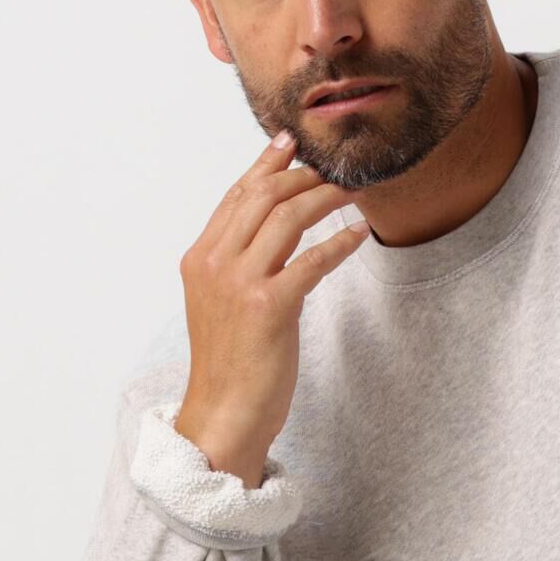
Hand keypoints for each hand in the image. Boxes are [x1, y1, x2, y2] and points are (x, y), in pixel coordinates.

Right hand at [175, 129, 371, 483]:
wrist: (223, 417)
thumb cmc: (229, 368)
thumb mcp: (221, 306)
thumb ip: (236, 267)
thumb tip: (268, 236)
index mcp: (200, 259)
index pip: (235, 197)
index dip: (265, 166)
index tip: (290, 143)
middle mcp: (215, 264)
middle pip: (263, 198)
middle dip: (302, 176)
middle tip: (333, 168)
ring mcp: (240, 284)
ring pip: (287, 218)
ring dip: (324, 199)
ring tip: (352, 191)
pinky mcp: (269, 308)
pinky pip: (312, 260)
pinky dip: (339, 242)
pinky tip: (359, 234)